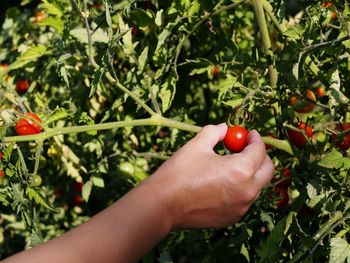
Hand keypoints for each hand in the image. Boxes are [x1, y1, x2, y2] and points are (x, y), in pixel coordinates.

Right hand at [145, 123, 273, 228]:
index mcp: (241, 170)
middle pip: (268, 170)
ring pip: (257, 186)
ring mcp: (241, 208)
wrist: (163, 205)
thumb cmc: (179, 173)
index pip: (260, 151)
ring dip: (250, 172)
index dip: (256, 139)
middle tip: (246, 148)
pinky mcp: (232, 218)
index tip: (249, 134)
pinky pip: (244, 199)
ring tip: (230, 164)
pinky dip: (240, 187)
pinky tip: (222, 182)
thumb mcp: (197, 145)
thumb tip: (225, 128)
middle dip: (260, 156)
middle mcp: (247, 191)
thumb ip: (215, 132)